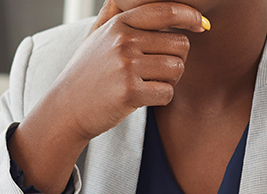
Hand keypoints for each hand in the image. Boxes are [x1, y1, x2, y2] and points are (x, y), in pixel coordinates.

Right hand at [9, 1, 208, 193]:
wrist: (65, 109)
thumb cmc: (85, 75)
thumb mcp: (94, 38)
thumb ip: (112, 14)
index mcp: (118, 25)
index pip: (166, 11)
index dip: (190, 17)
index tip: (201, 25)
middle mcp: (123, 42)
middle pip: (180, 45)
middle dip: (175, 60)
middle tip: (156, 72)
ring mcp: (125, 67)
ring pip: (177, 69)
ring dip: (169, 81)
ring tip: (146, 85)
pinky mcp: (129, 93)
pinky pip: (167, 93)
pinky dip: (160, 99)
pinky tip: (141, 99)